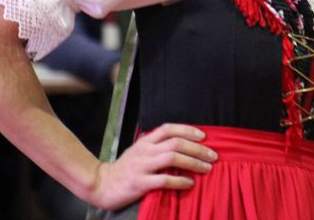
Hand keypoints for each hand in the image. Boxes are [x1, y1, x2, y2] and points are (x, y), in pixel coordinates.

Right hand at [86, 124, 216, 209]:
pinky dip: (180, 181)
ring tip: (207, 168)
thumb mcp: (138, 152)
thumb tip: (183, 144)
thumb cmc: (125, 169)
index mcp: (144, 142)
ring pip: (172, 158)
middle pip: (176, 143)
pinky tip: (190, 183)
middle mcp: (144, 151)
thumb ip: (156, 147)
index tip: (204, 136)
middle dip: (198, 148)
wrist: (100, 185)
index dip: (187, 130)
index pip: (168, 128)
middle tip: (213, 155)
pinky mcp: (139, 183)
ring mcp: (141, 167)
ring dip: (194, 162)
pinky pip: (164, 180)